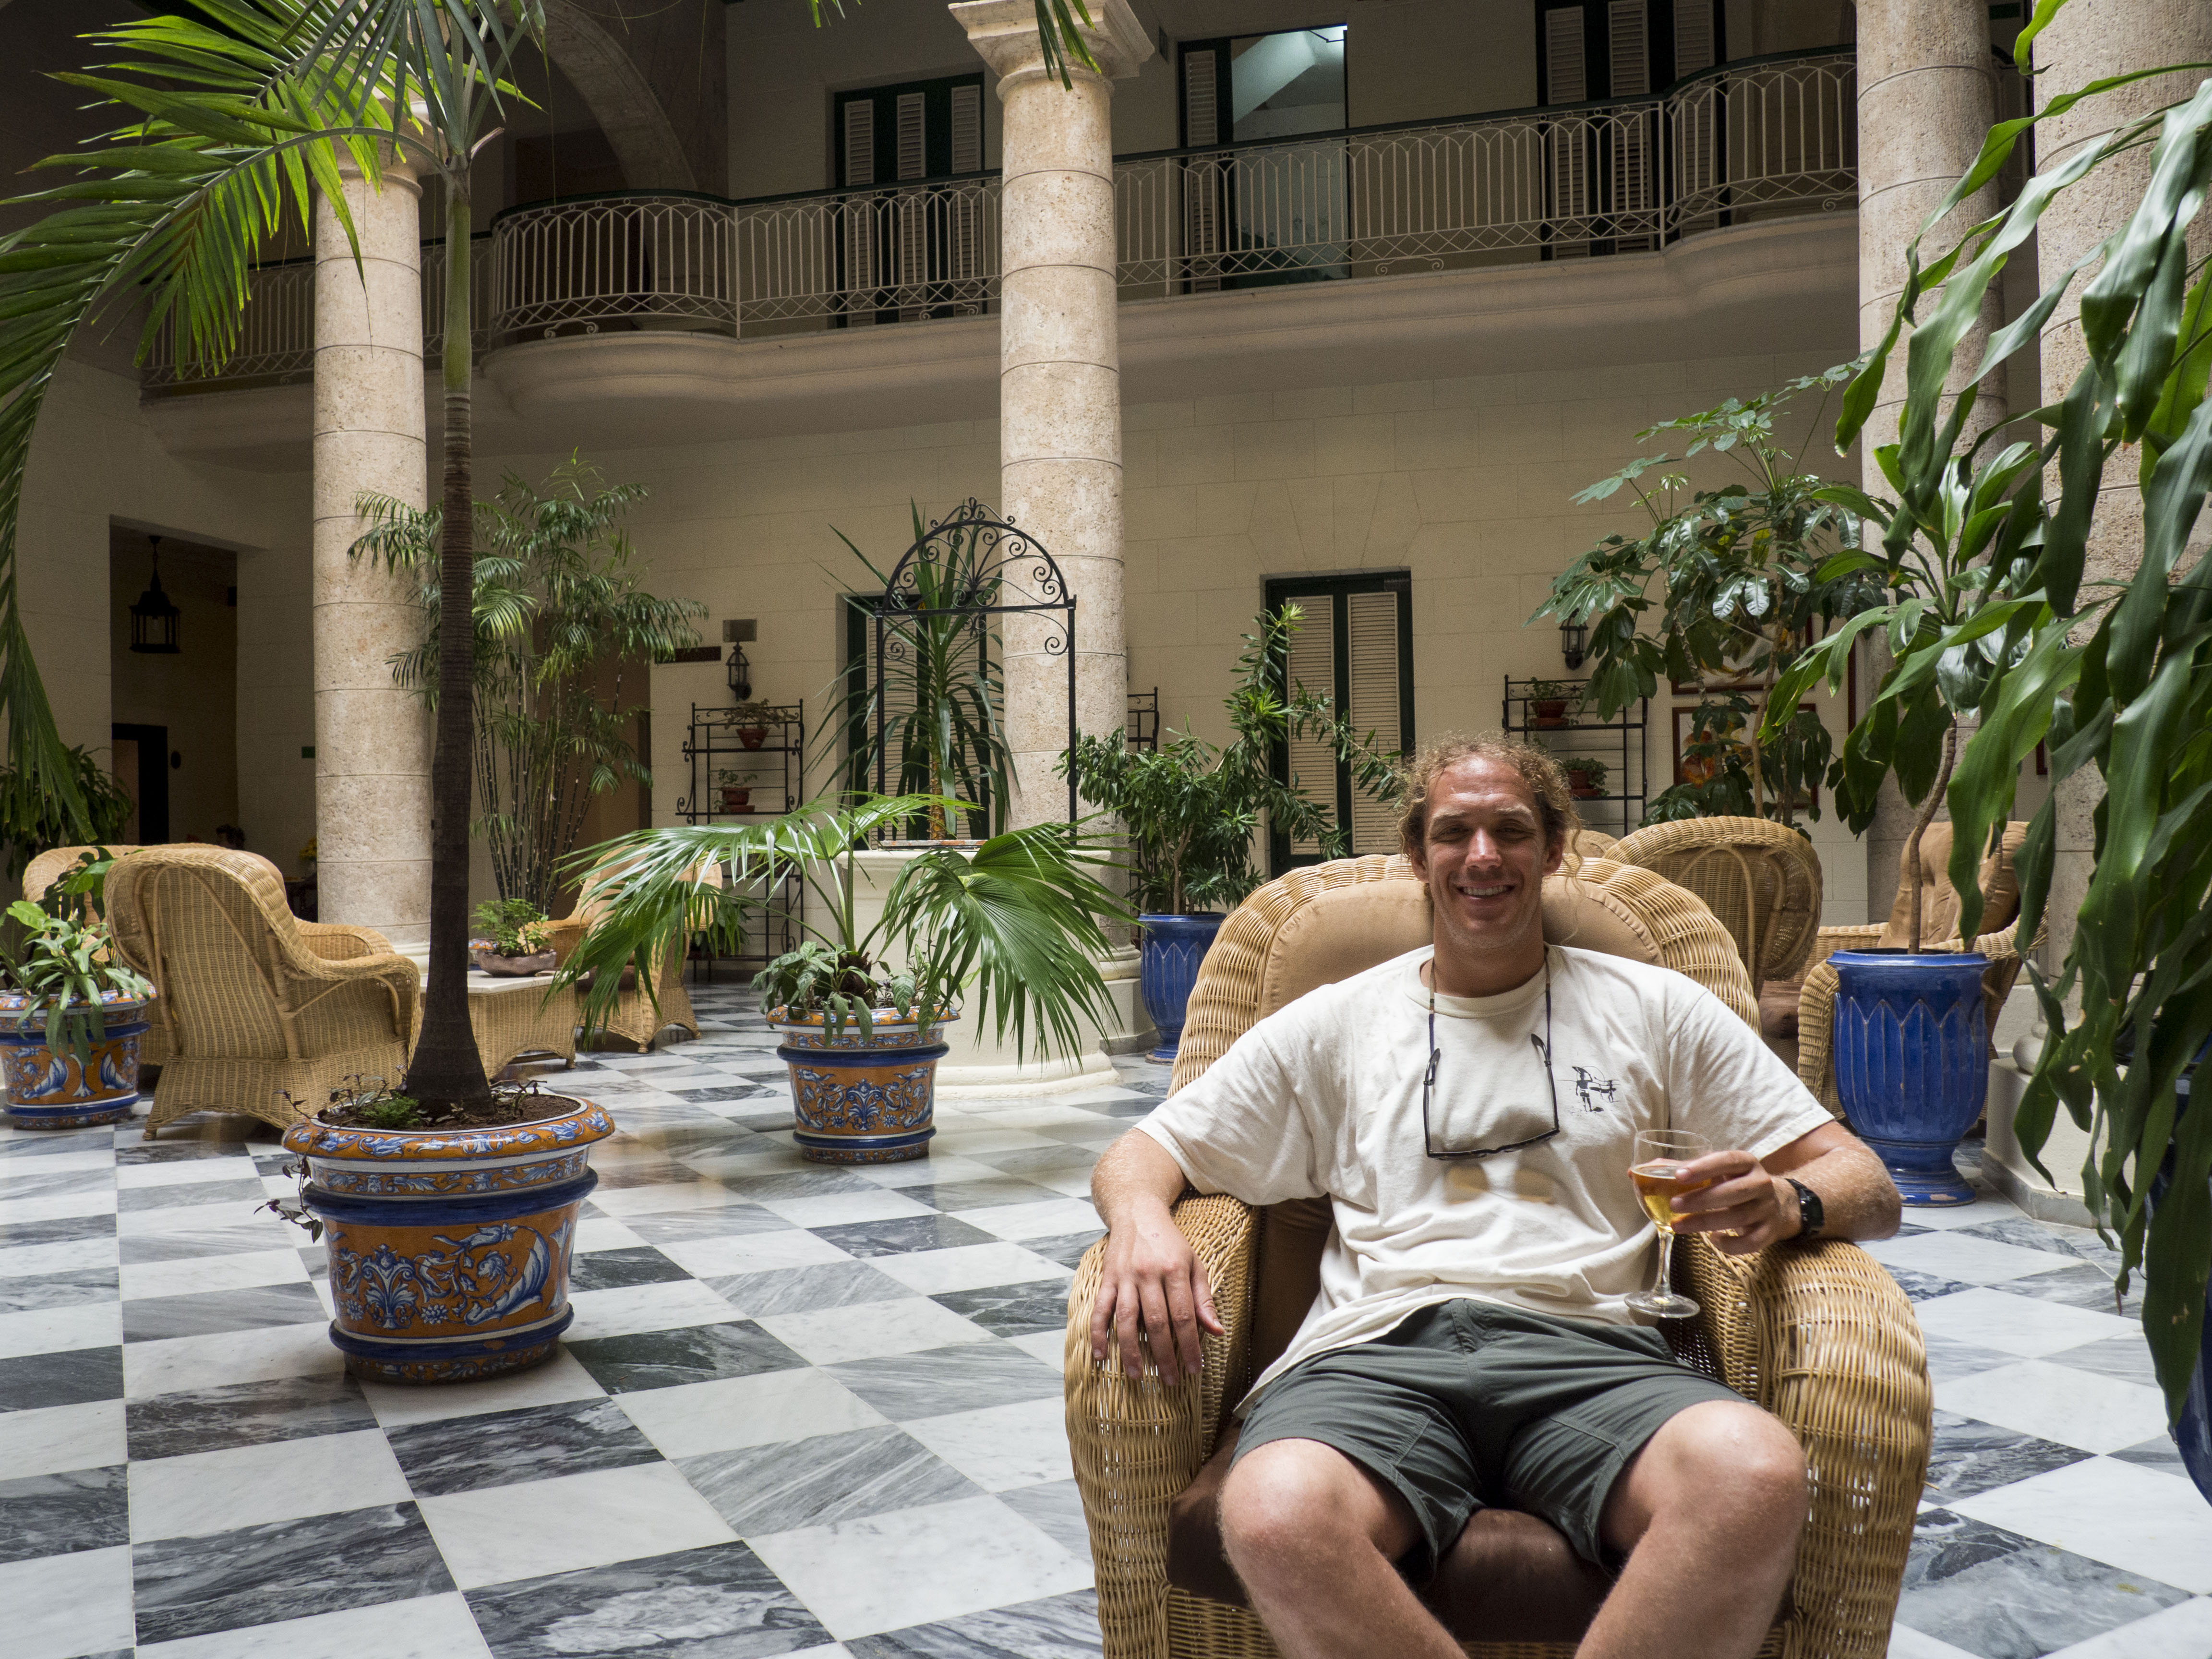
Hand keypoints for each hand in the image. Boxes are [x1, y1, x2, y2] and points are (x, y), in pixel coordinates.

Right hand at [1090, 1197, 1224, 1383]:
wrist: (1137, 1212)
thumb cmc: (1170, 1242)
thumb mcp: (1194, 1264)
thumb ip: (1203, 1299)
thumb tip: (1216, 1332)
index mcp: (1175, 1270)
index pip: (1184, 1316)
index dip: (1190, 1345)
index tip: (1195, 1368)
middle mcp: (1149, 1274)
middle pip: (1156, 1322)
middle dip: (1164, 1355)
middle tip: (1170, 1380)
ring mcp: (1125, 1277)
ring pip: (1127, 1319)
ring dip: (1130, 1350)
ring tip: (1136, 1375)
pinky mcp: (1107, 1278)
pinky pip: (1100, 1309)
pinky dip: (1098, 1333)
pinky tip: (1101, 1355)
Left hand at [1667, 1149, 1799, 1254]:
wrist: (1777, 1205)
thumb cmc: (1734, 1183)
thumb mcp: (1715, 1172)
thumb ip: (1680, 1170)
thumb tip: (1634, 1172)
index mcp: (1746, 1162)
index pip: (1728, 1159)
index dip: (1704, 1167)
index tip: (1678, 1175)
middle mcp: (1761, 1183)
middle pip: (1734, 1191)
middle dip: (1702, 1199)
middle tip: (1674, 1205)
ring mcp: (1768, 1208)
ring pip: (1739, 1217)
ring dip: (1706, 1222)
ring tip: (1679, 1225)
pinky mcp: (1770, 1231)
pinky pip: (1752, 1242)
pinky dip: (1731, 1244)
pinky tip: (1713, 1239)